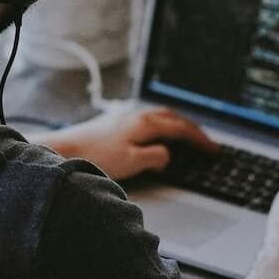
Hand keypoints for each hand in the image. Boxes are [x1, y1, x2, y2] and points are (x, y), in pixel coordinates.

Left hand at [40, 103, 214, 181]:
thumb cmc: (95, 156)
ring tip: (186, 136)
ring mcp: (126, 116)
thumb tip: (167, 155)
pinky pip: (148, 119)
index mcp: (146, 123)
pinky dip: (162, 125)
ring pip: (160, 116)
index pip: (181, 129)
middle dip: (192, 129)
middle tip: (204, 141)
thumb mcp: (132, 163)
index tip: (213, 148)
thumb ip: (155, 157)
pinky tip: (156, 135)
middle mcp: (137, 115)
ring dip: (177, 125)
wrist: (65, 149)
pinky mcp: (116, 121)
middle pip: (173, 118)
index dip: (200, 139)